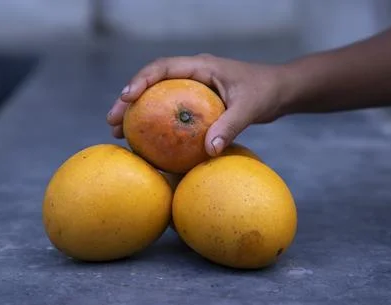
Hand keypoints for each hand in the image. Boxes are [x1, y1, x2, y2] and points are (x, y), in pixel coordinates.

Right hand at [107, 54, 286, 155]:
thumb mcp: (249, 108)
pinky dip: (156, 122)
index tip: (125, 98)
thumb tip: (209, 151)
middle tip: (112, 122)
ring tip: (120, 133)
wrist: (278, 91)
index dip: (141, 81)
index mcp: (200, 67)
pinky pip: (170, 109)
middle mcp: (192, 74)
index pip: (163, 68)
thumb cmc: (265, 93)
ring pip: (157, 97)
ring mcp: (192, 88)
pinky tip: (147, 141)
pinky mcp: (196, 102)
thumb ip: (230, 126)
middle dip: (129, 101)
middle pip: (151, 83)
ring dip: (138, 113)